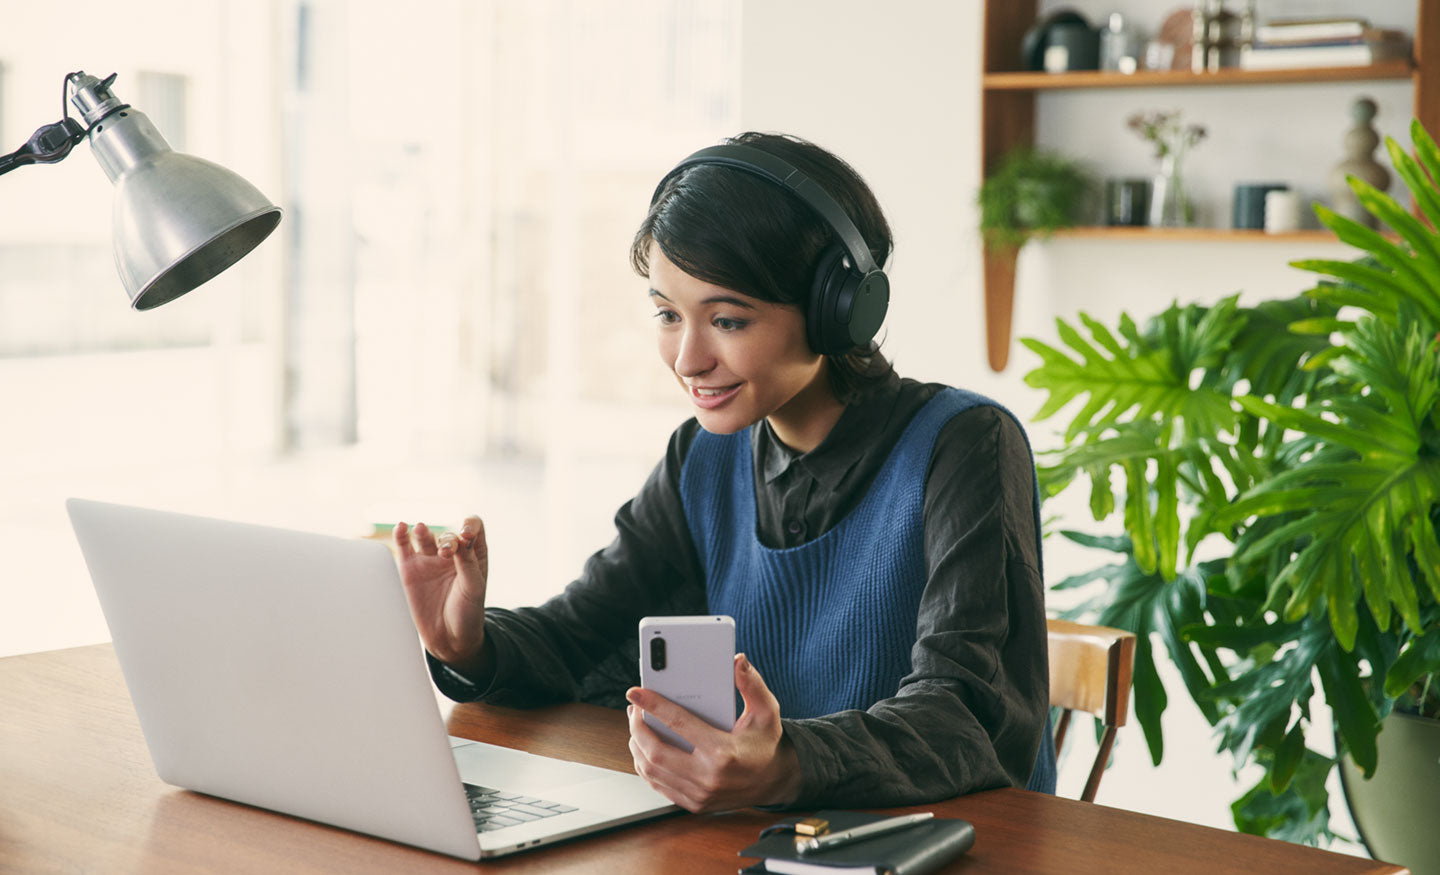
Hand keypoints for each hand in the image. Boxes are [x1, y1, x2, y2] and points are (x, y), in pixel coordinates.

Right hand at [394, 516, 489, 676]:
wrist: (449, 638)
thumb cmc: (468, 613)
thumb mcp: (474, 587)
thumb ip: (468, 562)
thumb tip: (462, 536)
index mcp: (474, 554)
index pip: (473, 527)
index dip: (469, 524)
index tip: (465, 535)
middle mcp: (452, 553)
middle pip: (449, 533)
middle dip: (448, 539)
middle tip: (446, 552)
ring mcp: (430, 560)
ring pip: (425, 536)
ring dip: (424, 531)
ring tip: (421, 529)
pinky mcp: (411, 569)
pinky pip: (404, 546)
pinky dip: (401, 535)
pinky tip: (401, 527)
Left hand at [625, 653, 800, 812]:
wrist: (774, 780)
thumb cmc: (765, 743)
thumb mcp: (766, 711)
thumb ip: (752, 684)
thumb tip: (737, 661)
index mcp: (724, 752)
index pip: (679, 724)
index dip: (653, 705)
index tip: (636, 693)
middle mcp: (708, 777)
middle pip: (655, 752)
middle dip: (637, 727)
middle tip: (633, 709)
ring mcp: (699, 795)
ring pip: (651, 771)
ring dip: (637, 746)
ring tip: (636, 725)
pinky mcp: (694, 804)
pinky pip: (658, 785)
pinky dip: (645, 765)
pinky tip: (644, 747)